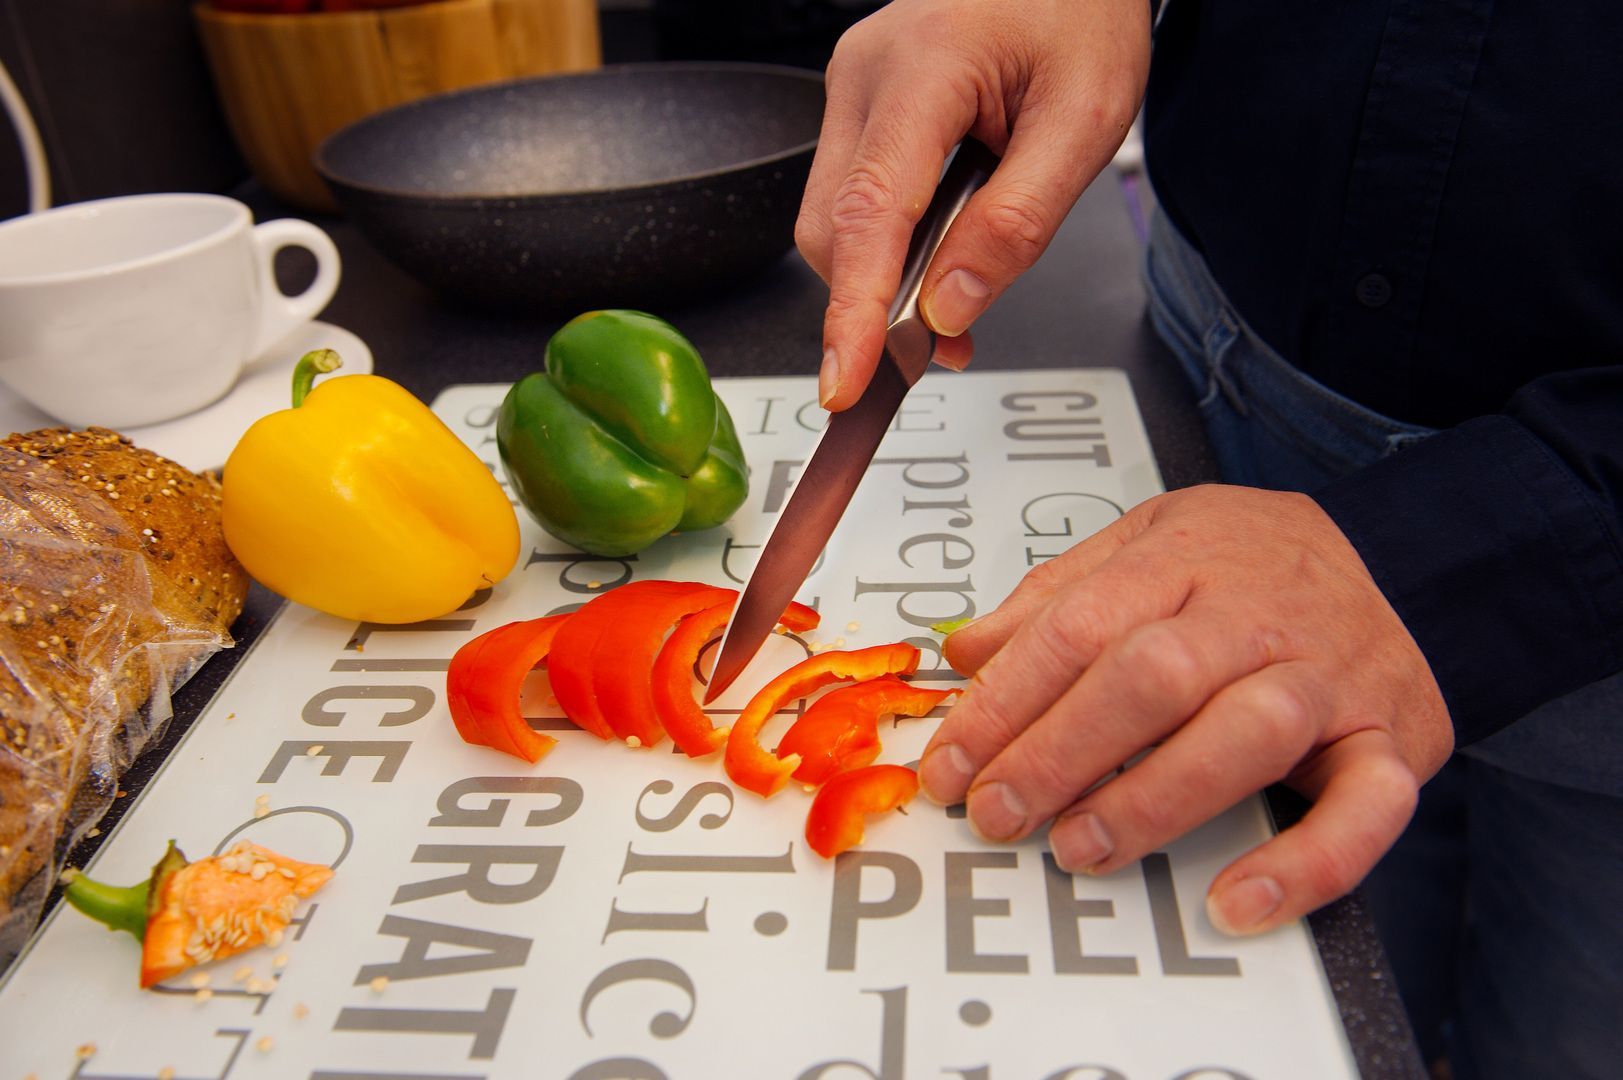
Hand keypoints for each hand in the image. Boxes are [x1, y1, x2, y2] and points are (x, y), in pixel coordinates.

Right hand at [797, 0, 1149, 408]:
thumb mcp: (1086, 120)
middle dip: (875, 305)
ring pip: (836, 219)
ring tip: (956, 298)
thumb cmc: (1081, 12)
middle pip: (836, 228)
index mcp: (923, 66)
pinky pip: (853, 196)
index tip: (846, 381)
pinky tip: (938, 256)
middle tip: (945, 351)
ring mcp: (852, 86)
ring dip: (885, 277)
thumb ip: (1017, 222)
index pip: (870, 213)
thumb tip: (950, 307)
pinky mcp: (858, 104)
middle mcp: (865, 73)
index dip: (854, 311)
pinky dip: (890, 245)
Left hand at [922, 485, 1454, 934]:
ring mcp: (1328, 679)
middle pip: (1152, 677)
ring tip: (1079, 849)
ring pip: (1246, 735)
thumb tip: (968, 653)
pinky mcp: (1391, 743)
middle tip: (998, 812)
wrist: (1409, 558)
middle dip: (1060, 753)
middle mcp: (1258, 615)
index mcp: (1185, 560)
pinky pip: (1365, 811)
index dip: (1005, 702)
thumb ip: (1058, 595)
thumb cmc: (1257, 561)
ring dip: (1152, 801)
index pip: (1078, 627)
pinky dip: (1305, 866)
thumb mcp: (1149, 540)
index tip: (953, 763)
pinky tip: (1237, 904)